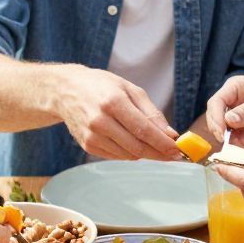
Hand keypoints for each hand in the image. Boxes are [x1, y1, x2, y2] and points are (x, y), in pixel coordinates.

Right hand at [54, 67, 181, 161]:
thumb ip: (151, 112)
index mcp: (113, 102)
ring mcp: (92, 136)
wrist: (65, 91)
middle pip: (137, 147)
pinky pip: (117, 156)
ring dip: (145, 153)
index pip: (144, 130)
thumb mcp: (129, 89)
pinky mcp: (88, 146)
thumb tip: (170, 134)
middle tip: (173, 155)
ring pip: (128, 155)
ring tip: (153, 145)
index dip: (163, 144)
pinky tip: (131, 142)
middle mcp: (100, 121)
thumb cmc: (101, 86)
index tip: (178, 151)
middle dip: (159, 153)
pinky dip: (129, 153)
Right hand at [205, 74, 243, 148]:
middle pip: (216, 119)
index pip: (217, 102)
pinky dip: (238, 151)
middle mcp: (235, 105)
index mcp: (237, 88)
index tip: (222, 132)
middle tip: (226, 143)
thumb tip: (229, 119)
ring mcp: (240, 122)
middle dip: (219, 132)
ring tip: (237, 150)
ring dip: (228, 144)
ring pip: (225, 135)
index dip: (216, 117)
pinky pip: (237, 145)